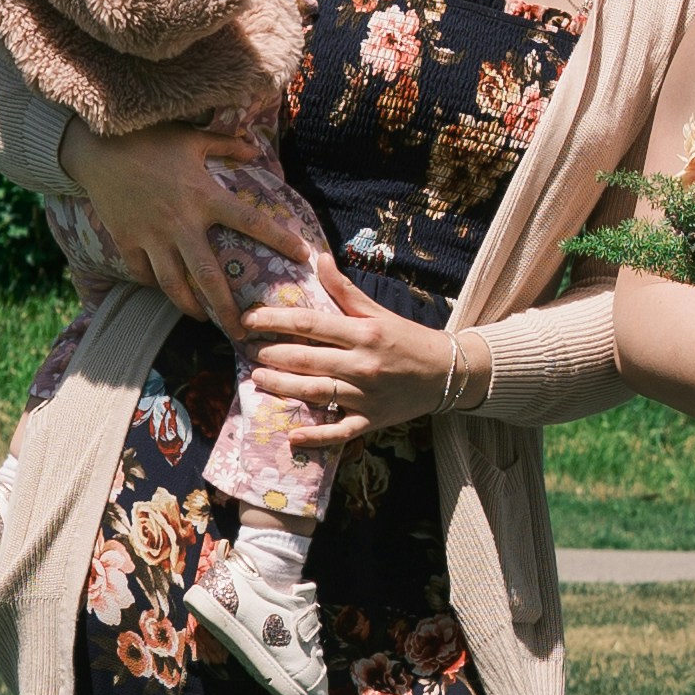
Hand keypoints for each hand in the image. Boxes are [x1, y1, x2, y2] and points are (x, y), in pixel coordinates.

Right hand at [58, 121, 319, 331]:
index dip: (279, 239)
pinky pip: (143, 272)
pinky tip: (165, 291)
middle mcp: (181, 223)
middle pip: (209, 277)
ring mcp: (151, 235)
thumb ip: (227, 145)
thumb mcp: (193, 137)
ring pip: (174, 284)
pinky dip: (154, 285)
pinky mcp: (126, 240)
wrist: (98, 146)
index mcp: (205, 197)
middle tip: (243, 331)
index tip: (302, 256)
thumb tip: (256, 150)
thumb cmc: (150, 137)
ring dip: (190, 306)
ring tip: (203, 318)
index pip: (251, 222)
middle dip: (227, 310)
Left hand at [242, 256, 452, 446]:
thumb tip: (317, 258)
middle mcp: (362, 364)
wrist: (447, 373)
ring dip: (281, 386)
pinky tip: (292, 437)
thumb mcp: (377, 311)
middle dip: (270, 354)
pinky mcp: (371, 420)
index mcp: (363, 333)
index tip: (248, 320)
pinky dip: (316, 436)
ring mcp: (366, 396)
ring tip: (258, 379)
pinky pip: (339, 432)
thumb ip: (344, 289)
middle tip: (248, 350)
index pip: (309, 324)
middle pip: (306, 359)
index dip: (274, 321)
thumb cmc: (408, 339)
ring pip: (315, 392)